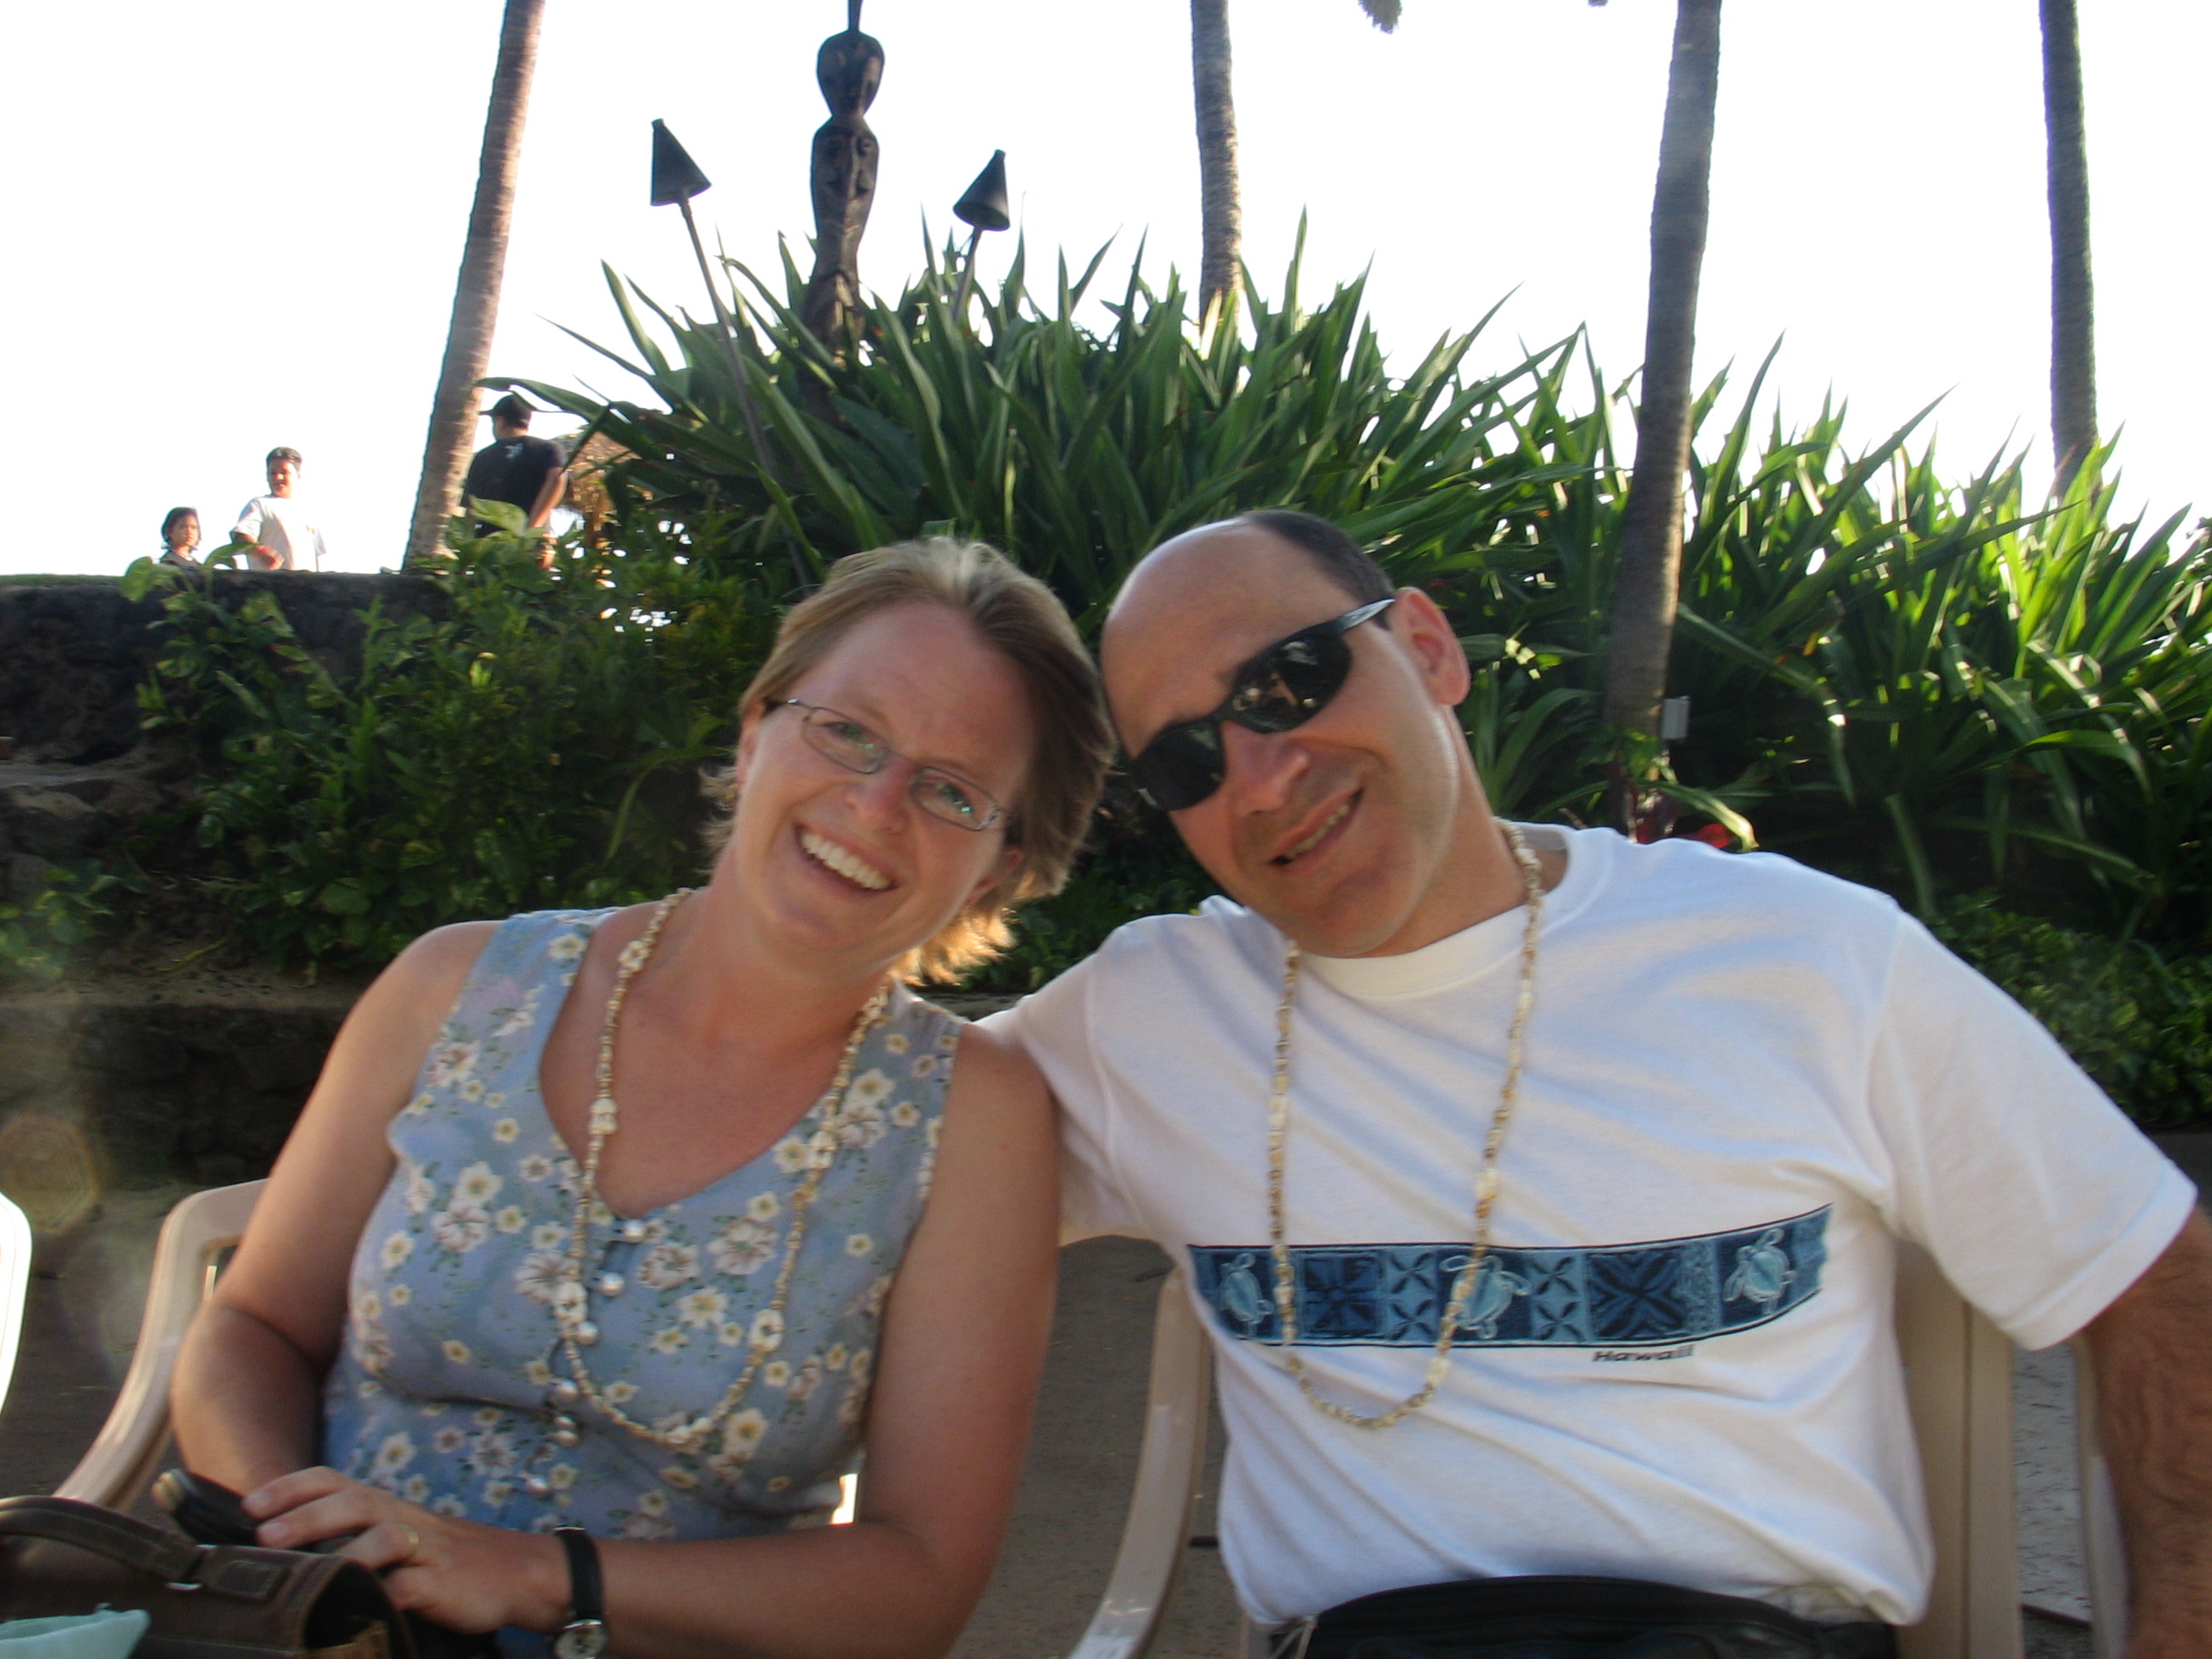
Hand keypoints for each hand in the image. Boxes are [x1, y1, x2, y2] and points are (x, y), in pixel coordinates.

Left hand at [245, 1466, 566, 1633]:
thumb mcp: (402, 1538)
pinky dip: (379, 1596)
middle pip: (355, 1501)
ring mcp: (424, 1552)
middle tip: (264, 1534)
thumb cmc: (448, 1558)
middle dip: (307, 1515)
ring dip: (344, 1551)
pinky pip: (407, 1589)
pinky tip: (354, 1610)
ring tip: (308, 1570)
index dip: (292, 1488)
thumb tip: (288, 1552)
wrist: (519, 1572)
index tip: (249, 1504)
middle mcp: (403, 1520)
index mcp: (388, 1507)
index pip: (335, 1482)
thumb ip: (356, 1537)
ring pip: (383, 1537)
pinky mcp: (439, 1585)